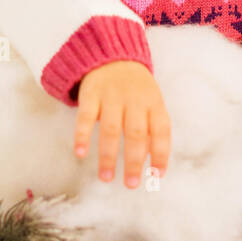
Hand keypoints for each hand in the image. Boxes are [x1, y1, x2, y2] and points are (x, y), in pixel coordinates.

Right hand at [73, 61, 170, 189]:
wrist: (112, 55)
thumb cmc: (135, 88)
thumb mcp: (151, 102)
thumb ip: (152, 129)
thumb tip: (154, 165)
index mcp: (154, 103)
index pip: (161, 131)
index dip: (161, 154)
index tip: (157, 176)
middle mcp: (135, 100)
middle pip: (136, 134)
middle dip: (134, 161)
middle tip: (132, 184)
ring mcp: (112, 96)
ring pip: (111, 129)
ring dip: (108, 156)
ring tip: (106, 178)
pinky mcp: (91, 94)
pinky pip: (86, 117)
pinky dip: (82, 136)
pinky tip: (80, 154)